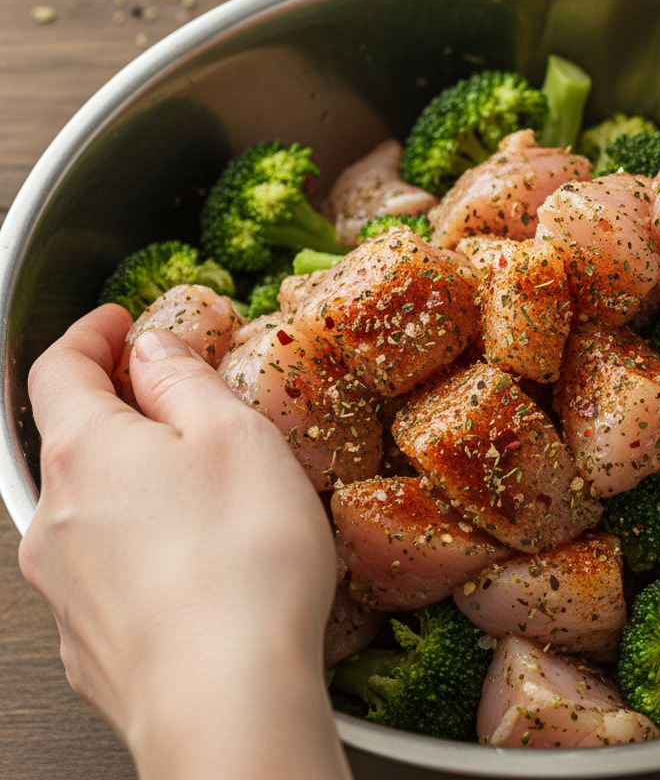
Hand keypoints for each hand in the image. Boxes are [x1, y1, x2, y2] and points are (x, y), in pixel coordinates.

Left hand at [19, 304, 350, 779]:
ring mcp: (67, 587)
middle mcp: (56, 517)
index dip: (88, 334)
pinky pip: (108, 570)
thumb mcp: (234, 434)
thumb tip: (153, 349)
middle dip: (117, 409)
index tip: (116, 322)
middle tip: (170, 397)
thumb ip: (184, 379)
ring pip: (90, 509)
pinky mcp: (91, 642)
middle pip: (71, 440)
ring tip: (199, 484)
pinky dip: (141, 545)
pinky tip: (195, 559)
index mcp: (86, 452)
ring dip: (132, 481)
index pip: (59, 368)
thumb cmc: (240, 561)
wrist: (229, 700)